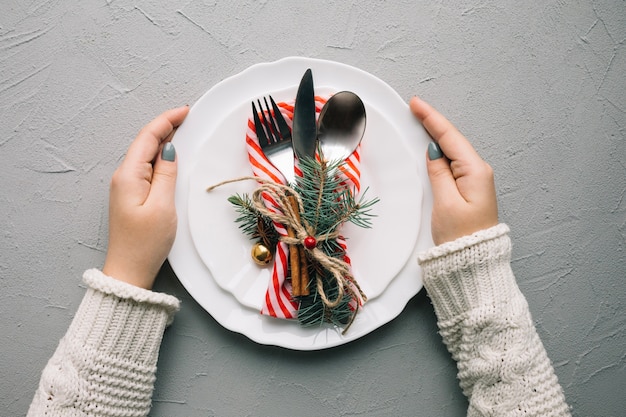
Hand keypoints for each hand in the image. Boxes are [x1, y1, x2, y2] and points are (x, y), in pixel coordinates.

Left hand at [103, 106, 188, 288]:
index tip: (184, 111)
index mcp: (128, 176)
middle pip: (144, 142)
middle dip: (165, 126)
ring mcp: (126, 186)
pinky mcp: (131, 195)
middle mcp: (123, 177)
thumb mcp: (162, 206)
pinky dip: (159, 156)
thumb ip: (166, 174)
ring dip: (162, 140)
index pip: (147, 138)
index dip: (166, 121)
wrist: (129, 270)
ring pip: (145, 154)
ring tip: (181, 129)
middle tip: (186, 116)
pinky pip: (145, 167)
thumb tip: (169, 150)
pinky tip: (170, 155)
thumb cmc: (145, 243)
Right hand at [409, 97, 497, 245]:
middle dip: (434, 123)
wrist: (473, 262)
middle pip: (453, 140)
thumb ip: (439, 173)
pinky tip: (432, 147)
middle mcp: (478, 172)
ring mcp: (475, 181)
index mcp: (475, 171)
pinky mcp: (469, 190)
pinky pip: (453, 164)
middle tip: (415, 107)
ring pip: (453, 151)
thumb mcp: (445, 203)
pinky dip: (441, 152)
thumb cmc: (460, 236)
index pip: (450, 137)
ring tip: (421, 121)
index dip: (432, 119)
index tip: (416, 103)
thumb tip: (434, 151)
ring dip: (437, 136)